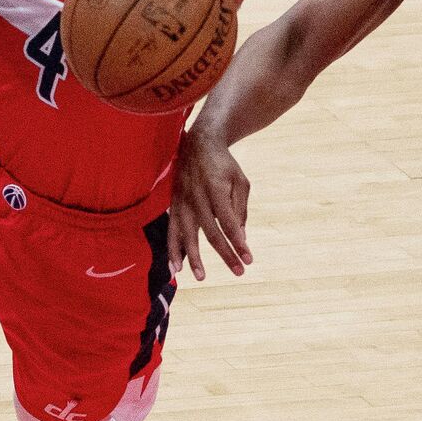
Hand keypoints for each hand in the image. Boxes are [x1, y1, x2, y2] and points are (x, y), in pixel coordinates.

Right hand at [168, 130, 252, 280]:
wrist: (198, 144)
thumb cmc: (224, 165)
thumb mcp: (240, 181)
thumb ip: (240, 209)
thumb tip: (240, 236)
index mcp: (217, 189)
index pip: (229, 222)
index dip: (239, 242)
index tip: (249, 259)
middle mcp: (198, 197)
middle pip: (211, 233)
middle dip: (225, 254)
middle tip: (238, 272)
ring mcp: (183, 201)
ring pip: (187, 234)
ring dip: (194, 257)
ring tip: (200, 277)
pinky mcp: (174, 204)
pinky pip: (172, 230)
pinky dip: (173, 249)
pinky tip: (176, 267)